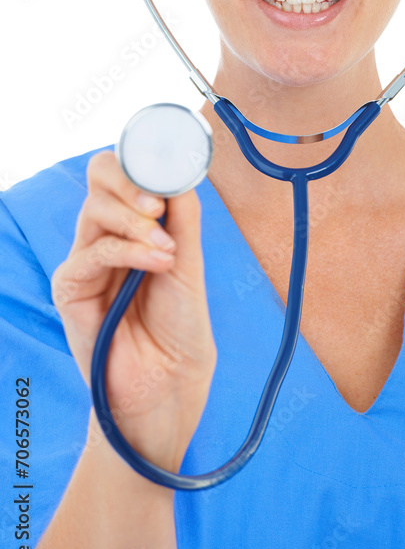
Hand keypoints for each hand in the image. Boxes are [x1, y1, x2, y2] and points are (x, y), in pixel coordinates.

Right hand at [51, 150, 216, 468]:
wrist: (169, 388)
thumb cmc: (181, 331)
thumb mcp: (190, 266)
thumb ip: (183, 221)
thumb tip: (182, 175)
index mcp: (136, 227)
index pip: (126, 172)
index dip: (144, 160)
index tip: (174, 164)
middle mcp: (108, 237)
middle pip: (101, 176)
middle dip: (131, 178)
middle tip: (159, 203)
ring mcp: (87, 261)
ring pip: (96, 208)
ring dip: (135, 221)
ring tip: (166, 248)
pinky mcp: (70, 289)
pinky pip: (91, 251)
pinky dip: (126, 250)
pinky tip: (155, 262)